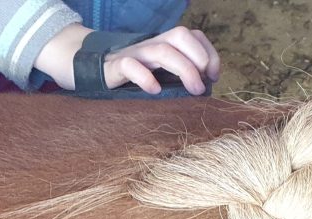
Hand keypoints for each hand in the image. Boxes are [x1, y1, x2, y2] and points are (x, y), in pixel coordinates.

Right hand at [104, 26, 219, 94]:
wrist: (96, 71)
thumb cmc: (133, 78)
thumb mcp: (160, 74)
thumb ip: (178, 76)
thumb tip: (203, 88)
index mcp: (165, 44)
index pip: (193, 35)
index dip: (208, 52)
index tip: (214, 76)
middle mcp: (152, 44)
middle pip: (180, 36)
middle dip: (198, 57)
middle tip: (204, 84)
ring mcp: (135, 54)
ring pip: (161, 50)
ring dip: (183, 69)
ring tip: (193, 90)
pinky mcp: (117, 67)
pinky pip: (131, 66)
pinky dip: (145, 77)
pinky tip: (155, 91)